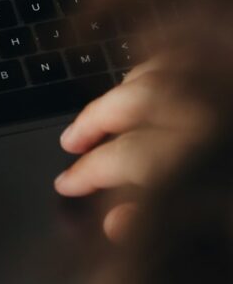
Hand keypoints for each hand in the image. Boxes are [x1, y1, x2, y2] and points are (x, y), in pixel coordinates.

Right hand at [54, 58, 208, 240]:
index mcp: (198, 148)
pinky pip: (176, 59)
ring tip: (97, 114)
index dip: (89, 173)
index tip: (66, 185)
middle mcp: (202, 108)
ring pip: (151, 74)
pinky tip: (142, 85)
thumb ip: (158, 220)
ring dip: (117, 94)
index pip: (126, 156)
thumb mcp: (212, 219)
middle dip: (91, 123)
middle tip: (69, 144)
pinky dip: (151, 70)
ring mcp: (211, 84)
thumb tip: (115, 223)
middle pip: (131, 104)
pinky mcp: (223, 65)